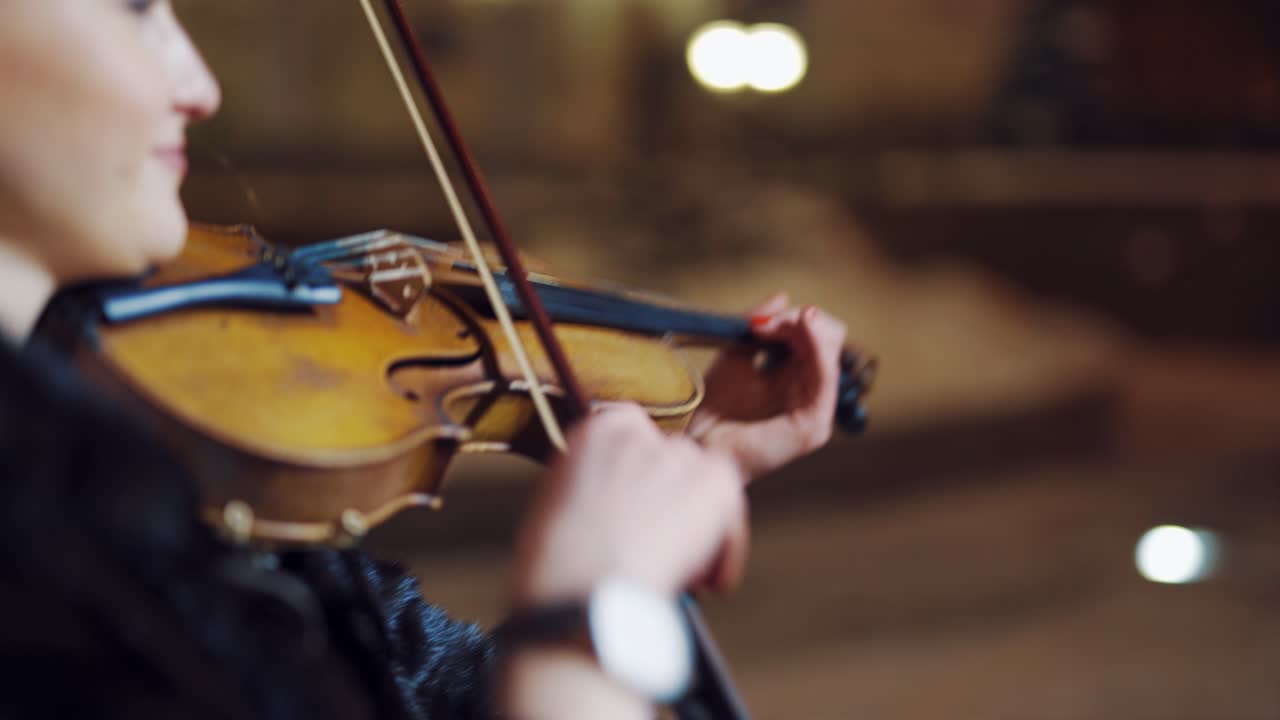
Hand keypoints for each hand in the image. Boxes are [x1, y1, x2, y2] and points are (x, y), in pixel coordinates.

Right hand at [514, 404, 749, 604]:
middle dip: (673, 508)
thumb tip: (619, 515)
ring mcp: (678, 454)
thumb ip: (593, 494)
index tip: (639, 517)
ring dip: (700, 530)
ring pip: (705, 491)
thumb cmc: (561, 572)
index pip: (634, 442)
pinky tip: (710, 583)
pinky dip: (727, 551)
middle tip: (665, 551)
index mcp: (593, 433)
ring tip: (688, 572)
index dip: (641, 484)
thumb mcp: (559, 510)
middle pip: (673, 467)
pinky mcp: (716, 479)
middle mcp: (638, 433)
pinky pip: (732, 515)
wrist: (585, 590)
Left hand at [688, 293, 848, 480]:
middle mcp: (809, 393)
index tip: (757, 323)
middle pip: (828, 340)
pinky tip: (804, 326)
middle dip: (801, 322)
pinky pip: (826, 378)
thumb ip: (758, 324)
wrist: (697, 443)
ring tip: (788, 319)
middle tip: (768, 324)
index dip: (792, 320)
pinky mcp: (813, 426)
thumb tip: (784, 296)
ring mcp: (815, 411)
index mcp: (795, 377)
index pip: (814, 336)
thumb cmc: (711, 406)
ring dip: (808, 329)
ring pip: (830, 354)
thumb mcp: (735, 353)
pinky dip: (817, 348)